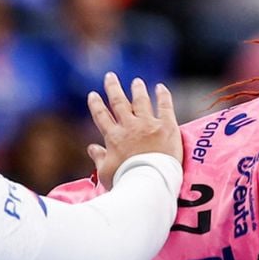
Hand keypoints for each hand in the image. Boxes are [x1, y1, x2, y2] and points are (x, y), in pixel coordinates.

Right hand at [86, 73, 180, 190]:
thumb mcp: (106, 172)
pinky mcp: (167, 127)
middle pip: (119, 103)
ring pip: (141, 101)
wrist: (149, 183)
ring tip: (136, 82)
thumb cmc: (126, 182)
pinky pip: (164, 106)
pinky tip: (161, 87)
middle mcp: (129, 127)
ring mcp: (148, 125)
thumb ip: (99, 158)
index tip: (93, 94)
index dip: (96, 104)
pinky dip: (163, 96)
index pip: (102, 116)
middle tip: (110, 77)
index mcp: (113, 138)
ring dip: (137, 90)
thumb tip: (91, 148)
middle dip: (113, 88)